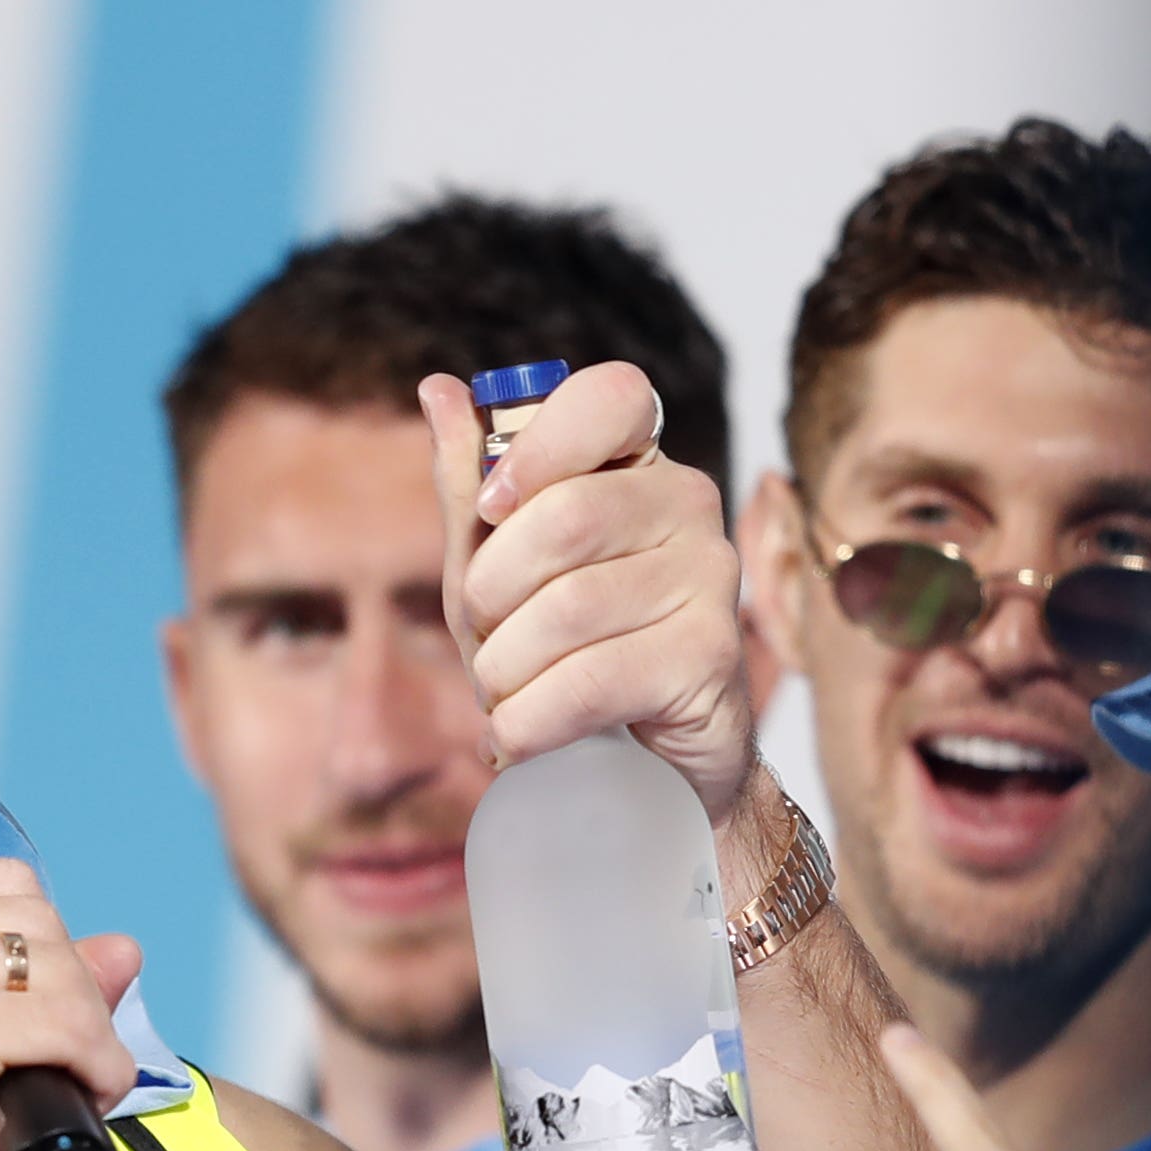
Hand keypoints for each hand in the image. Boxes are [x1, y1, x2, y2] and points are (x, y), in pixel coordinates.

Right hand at [0, 857, 139, 1150]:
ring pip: (56, 966)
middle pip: (35, 920)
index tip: (37, 1020)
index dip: (44, 954)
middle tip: (65, 1063)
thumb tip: (124, 946)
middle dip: (75, 994)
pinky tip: (83, 1097)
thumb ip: (41, 983)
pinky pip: (62, 1021)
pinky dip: (95, 1062)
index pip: (3, 886)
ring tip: (71, 1084)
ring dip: (90, 1033)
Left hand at [424, 363, 753, 822]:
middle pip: (566, 516)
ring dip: (503, 669)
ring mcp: (711, 578)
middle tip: (486, 636)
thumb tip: (438, 389)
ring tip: (504, 692)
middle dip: (492, 592)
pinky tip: (517, 735)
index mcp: (637, 463)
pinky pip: (590, 681)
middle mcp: (688, 505)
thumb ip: (471, 481)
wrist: (638, 761)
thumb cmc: (561, 649)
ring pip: (568, 609)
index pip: (614, 395)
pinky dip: (528, 720)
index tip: (491, 508)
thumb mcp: (497, 566)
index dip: (539, 446)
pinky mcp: (712, 657)